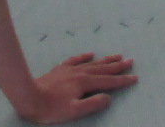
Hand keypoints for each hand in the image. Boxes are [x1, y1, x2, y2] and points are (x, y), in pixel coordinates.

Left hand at [21, 53, 136, 122]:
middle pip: (103, 69)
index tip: (134, 78)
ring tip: (118, 55)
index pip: (108, 82)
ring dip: (106, 60)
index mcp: (85, 83)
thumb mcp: (75, 111)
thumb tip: (108, 98)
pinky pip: (76, 60)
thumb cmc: (51, 108)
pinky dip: (85, 57)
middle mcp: (80, 73)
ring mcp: (70, 69)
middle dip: (118, 66)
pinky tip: (90, 53)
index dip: (122, 81)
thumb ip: (93, 104)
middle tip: (131, 61)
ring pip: (92, 63)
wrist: (29, 96)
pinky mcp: (61, 69)